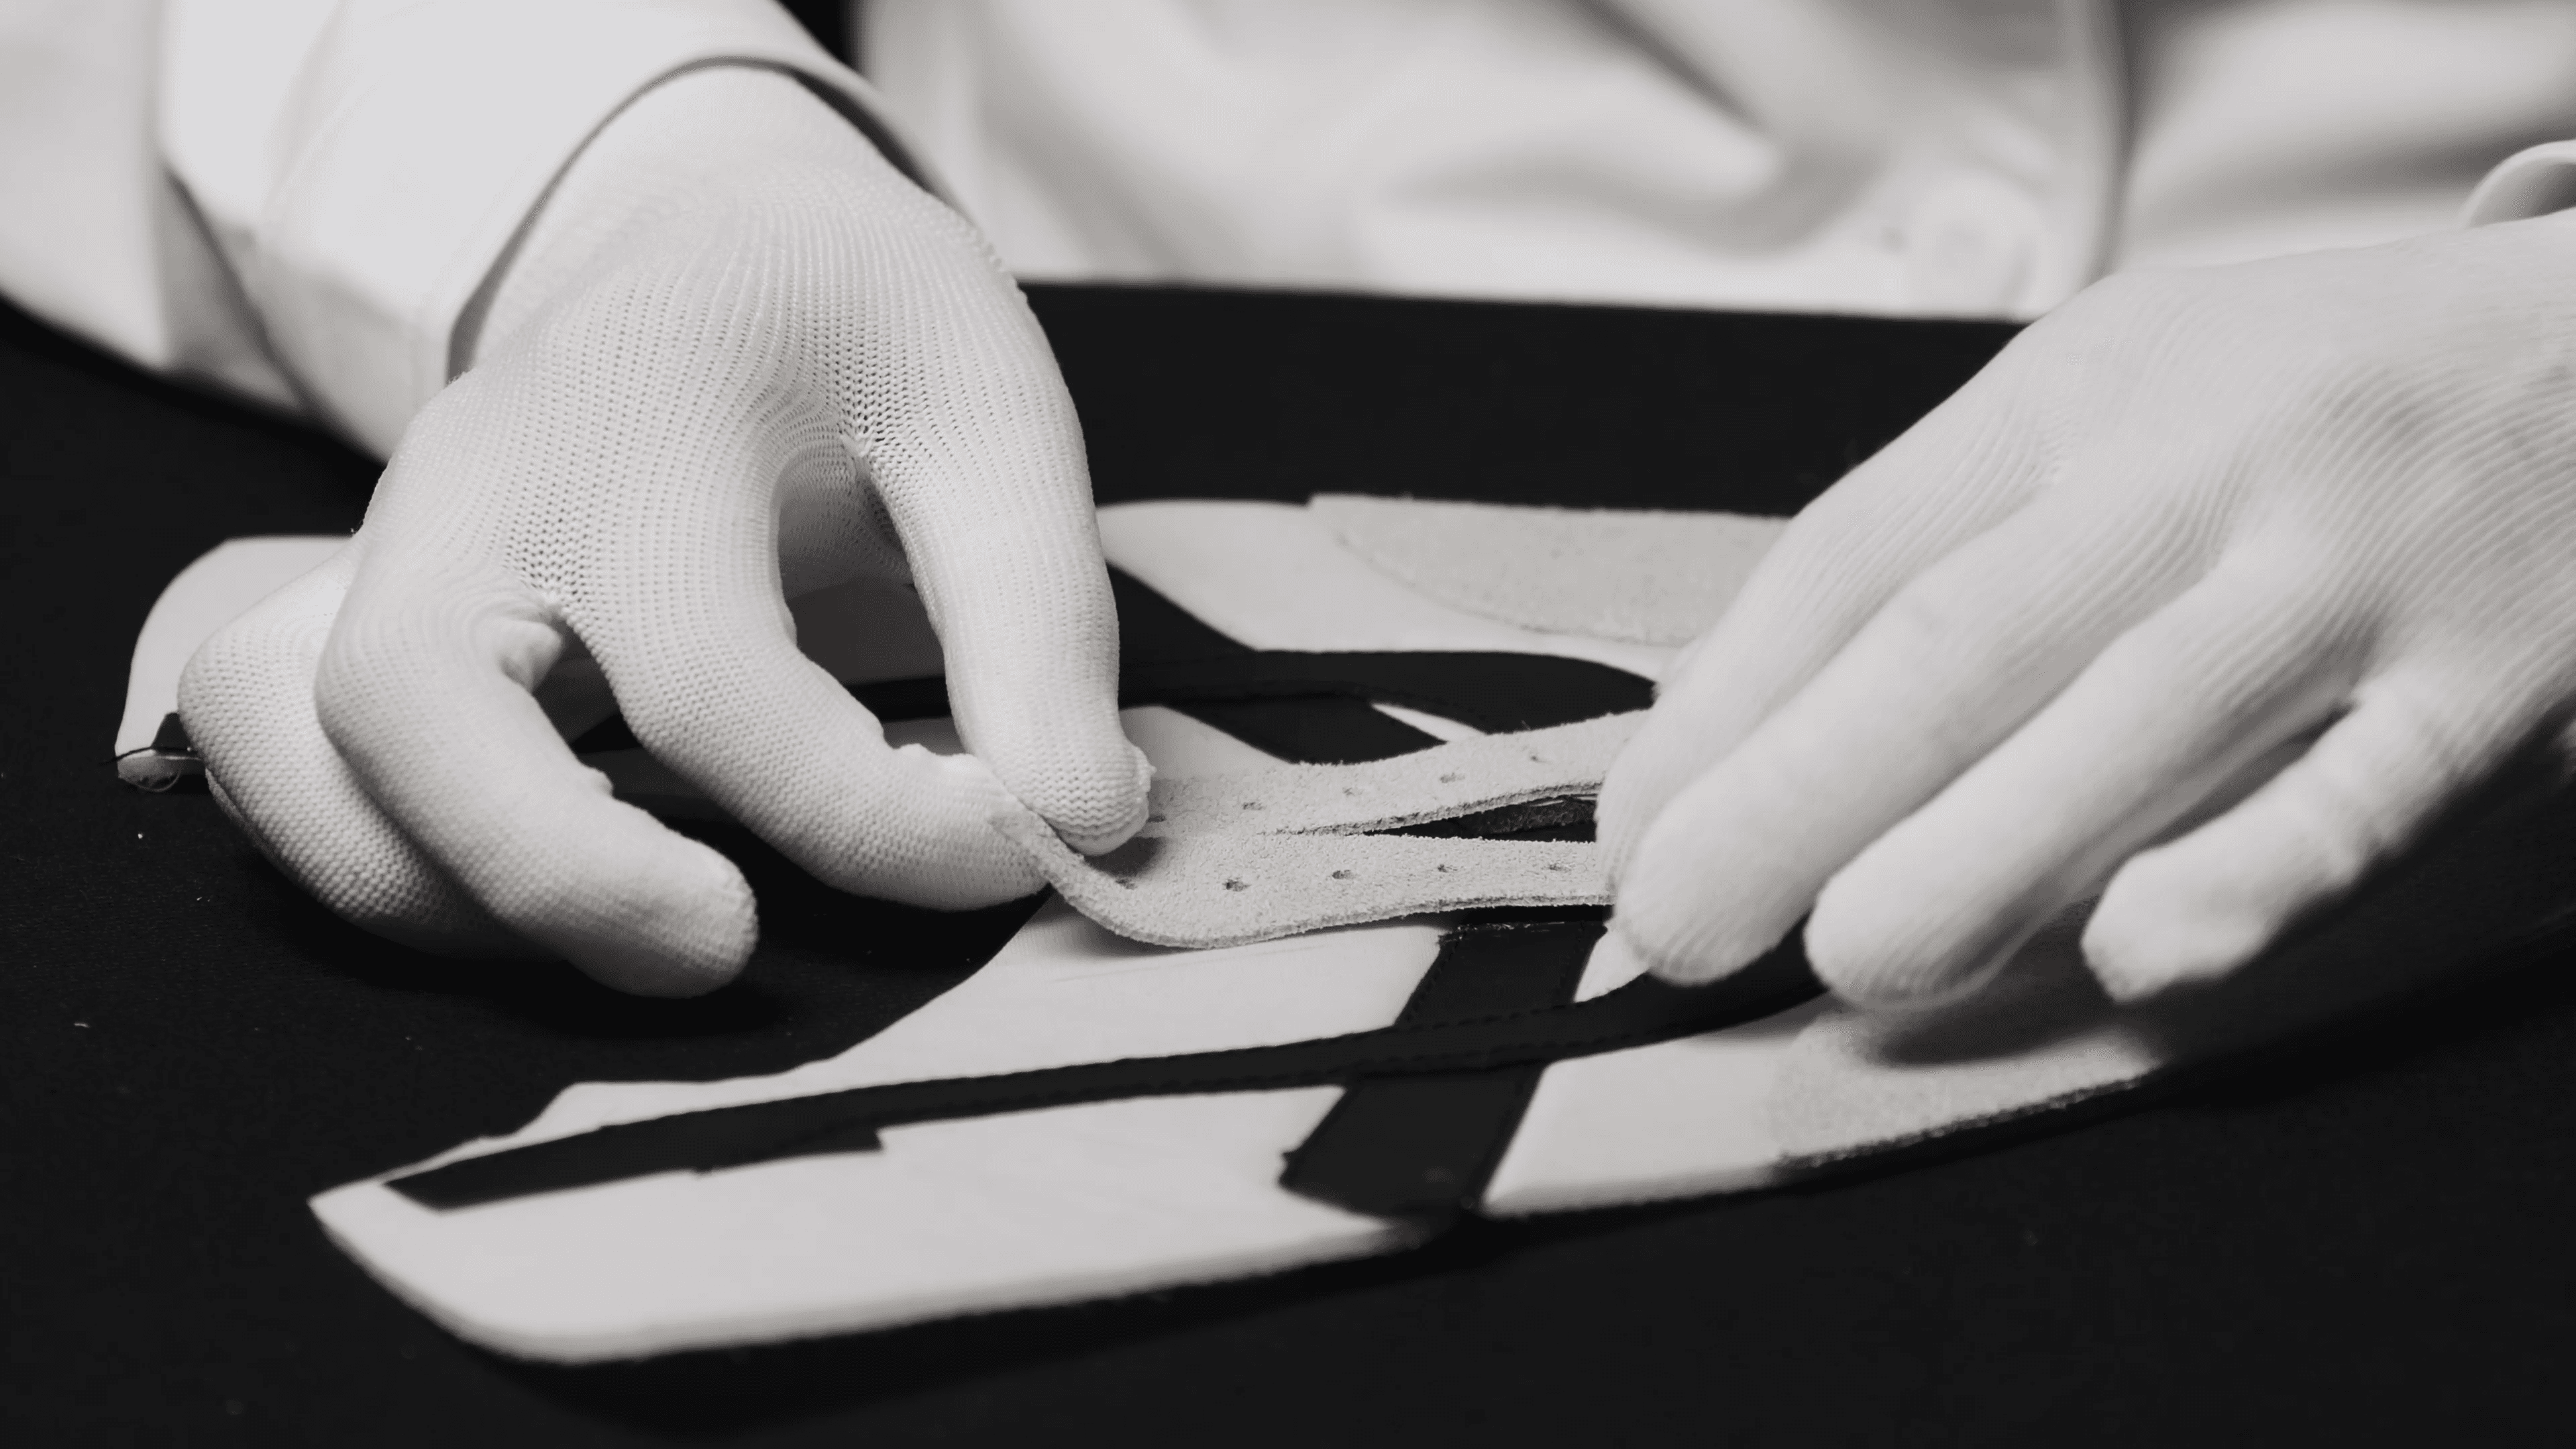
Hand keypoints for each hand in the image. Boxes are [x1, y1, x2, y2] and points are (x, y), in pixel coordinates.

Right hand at [178, 69, 1146, 995]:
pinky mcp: (363, 621)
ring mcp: (389, 555)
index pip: (715, 670)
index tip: (1012, 842)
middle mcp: (473, 485)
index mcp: (642, 408)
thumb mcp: (991, 412)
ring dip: (455, 893)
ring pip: (303, 752)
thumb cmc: (859, 330)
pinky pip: (284, 764)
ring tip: (661, 933)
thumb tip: (1080, 824)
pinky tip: (548, 898)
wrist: (715, 248)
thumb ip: (1044, 621)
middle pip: (402, 704)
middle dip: (557, 870)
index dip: (868, 813)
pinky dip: (382, 864)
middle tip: (732, 945)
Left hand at [1601, 215, 2575, 1008]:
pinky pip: (2358, 796)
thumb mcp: (2110, 409)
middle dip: (1791, 800)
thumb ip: (1946, 558)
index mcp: (2077, 397)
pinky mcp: (2497, 684)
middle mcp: (2201, 468)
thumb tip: (1739, 745)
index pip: (1856, 557)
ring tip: (1852, 957)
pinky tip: (2138, 952)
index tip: (1635, 830)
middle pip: (1958, 641)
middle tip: (1684, 924)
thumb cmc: (2315, 406)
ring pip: (2136, 720)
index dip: (1720, 712)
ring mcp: (2352, 575)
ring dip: (1973, 858)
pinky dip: (2243, 877)